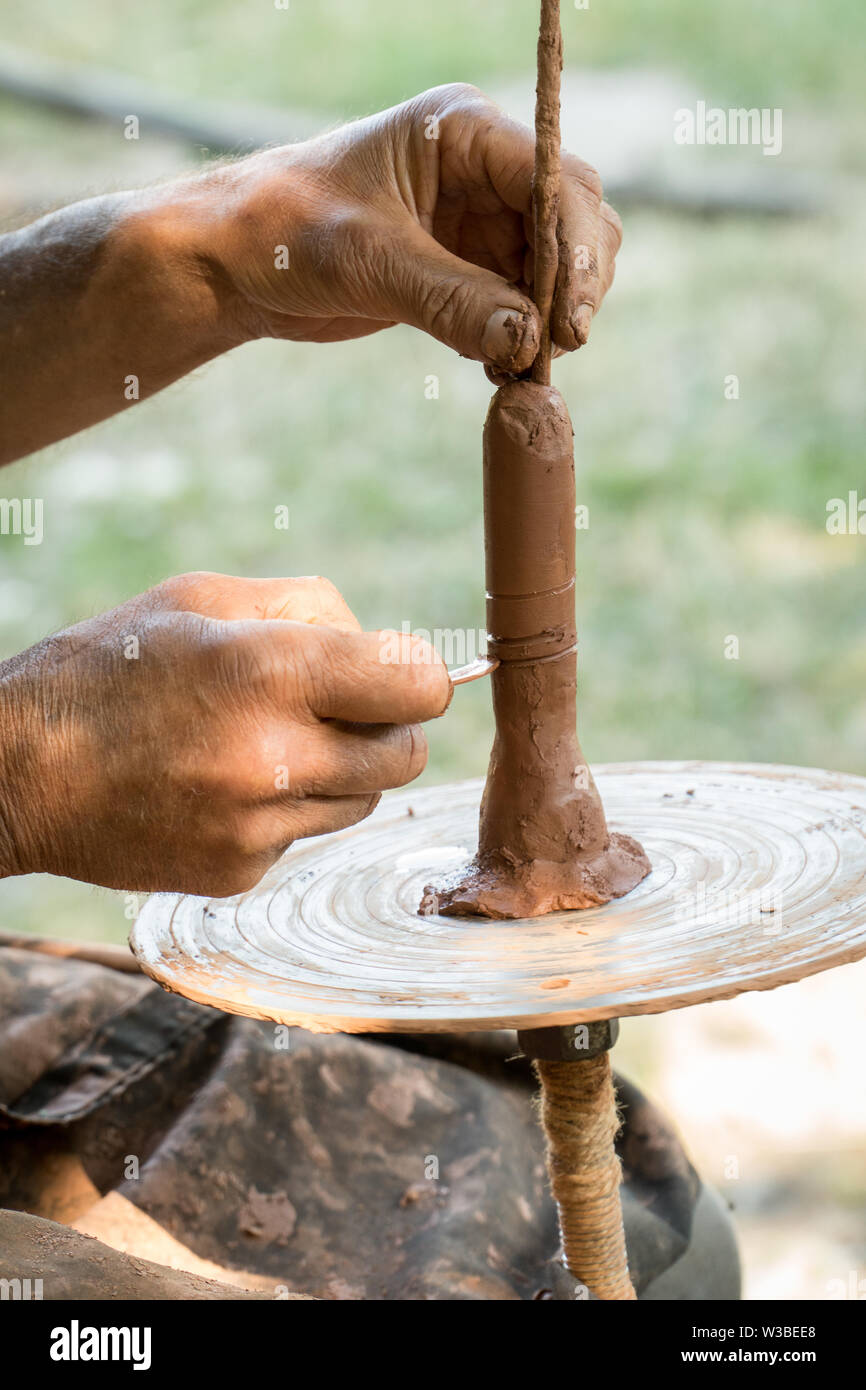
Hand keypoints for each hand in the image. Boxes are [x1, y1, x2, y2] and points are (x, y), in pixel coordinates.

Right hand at [0, 573, 448, 896]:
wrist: (17, 772)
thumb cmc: (109, 667)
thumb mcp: (202, 599)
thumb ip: (311, 608)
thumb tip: (387, 645)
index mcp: (270, 671)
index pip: (419, 685)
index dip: (419, 675)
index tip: (396, 671)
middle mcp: (272, 757)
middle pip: (406, 755)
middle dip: (386, 726)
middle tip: (337, 708)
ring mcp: (256, 827)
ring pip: (364, 801)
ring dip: (340, 770)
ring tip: (266, 743)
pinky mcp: (238, 873)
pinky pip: (305, 837)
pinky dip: (285, 811)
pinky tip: (223, 787)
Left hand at [213, 83, 621, 371]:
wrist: (237, 263)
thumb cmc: (286, 233)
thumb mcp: (369, 262)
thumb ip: (452, 299)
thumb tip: (527, 340)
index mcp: (463, 131)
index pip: (556, 181)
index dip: (577, 249)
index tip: (570, 321)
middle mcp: (484, 168)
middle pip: (575, 221)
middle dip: (574, 286)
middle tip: (553, 350)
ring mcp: (480, 220)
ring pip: (557, 268)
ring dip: (550, 320)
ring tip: (519, 367)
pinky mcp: (467, 268)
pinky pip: (523, 304)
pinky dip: (523, 338)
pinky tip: (501, 368)